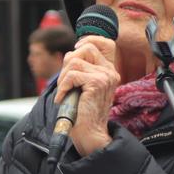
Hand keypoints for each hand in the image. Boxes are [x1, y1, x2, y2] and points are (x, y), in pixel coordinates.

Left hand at [54, 35, 119, 156]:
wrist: (90, 133)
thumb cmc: (84, 112)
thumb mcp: (84, 86)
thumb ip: (82, 69)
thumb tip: (70, 54)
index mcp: (109, 71)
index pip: (105, 43)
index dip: (88, 40)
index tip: (74, 51)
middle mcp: (110, 72)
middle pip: (84, 48)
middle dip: (67, 64)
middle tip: (65, 83)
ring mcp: (105, 76)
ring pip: (74, 61)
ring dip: (63, 78)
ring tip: (64, 93)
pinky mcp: (97, 83)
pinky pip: (71, 75)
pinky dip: (62, 87)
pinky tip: (63, 98)